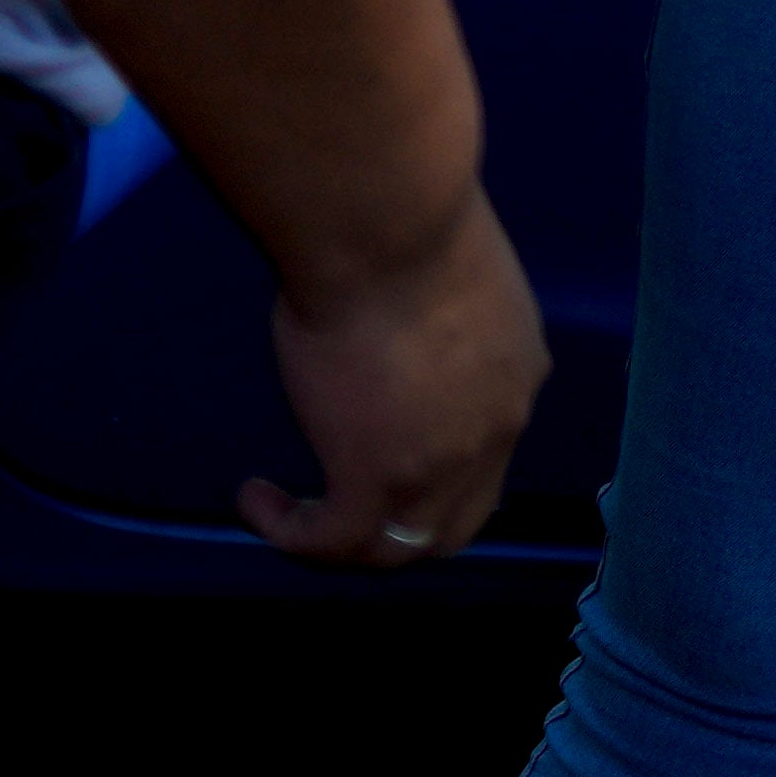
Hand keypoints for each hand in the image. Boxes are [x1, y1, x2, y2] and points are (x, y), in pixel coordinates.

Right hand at [248, 192, 542, 568]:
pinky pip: (332, 542)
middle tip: (334, 509)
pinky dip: (290, 534)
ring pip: (399, 549)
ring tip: (286, 512)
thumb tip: (393, 322)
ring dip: (341, 545)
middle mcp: (497, 431)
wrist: (386, 229)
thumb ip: (436, 324)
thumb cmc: (409, 227)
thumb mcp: (450, 282)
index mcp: (518, 375)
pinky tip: (256, 499)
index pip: (486, 457)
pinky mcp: (378, 480)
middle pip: (454, 525)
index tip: (365, 444)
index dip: (428, 472)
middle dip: (395, 533)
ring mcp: (442, 464)